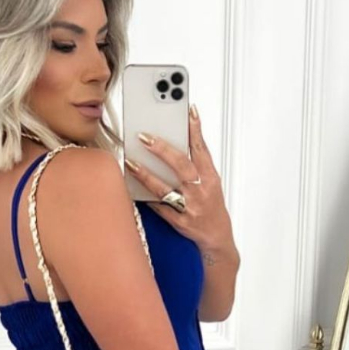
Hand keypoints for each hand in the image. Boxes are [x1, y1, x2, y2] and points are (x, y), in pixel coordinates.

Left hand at [125, 105, 236, 255]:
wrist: (217, 238)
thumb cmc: (212, 207)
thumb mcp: (211, 182)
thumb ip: (197, 163)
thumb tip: (178, 141)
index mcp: (210, 177)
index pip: (202, 149)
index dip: (195, 129)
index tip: (187, 111)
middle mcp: (200, 191)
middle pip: (181, 165)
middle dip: (162, 149)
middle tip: (143, 136)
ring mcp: (190, 207)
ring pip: (165, 188)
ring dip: (146, 174)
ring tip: (131, 162)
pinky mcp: (180, 222)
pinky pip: (160, 208)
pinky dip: (147, 198)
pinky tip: (133, 188)